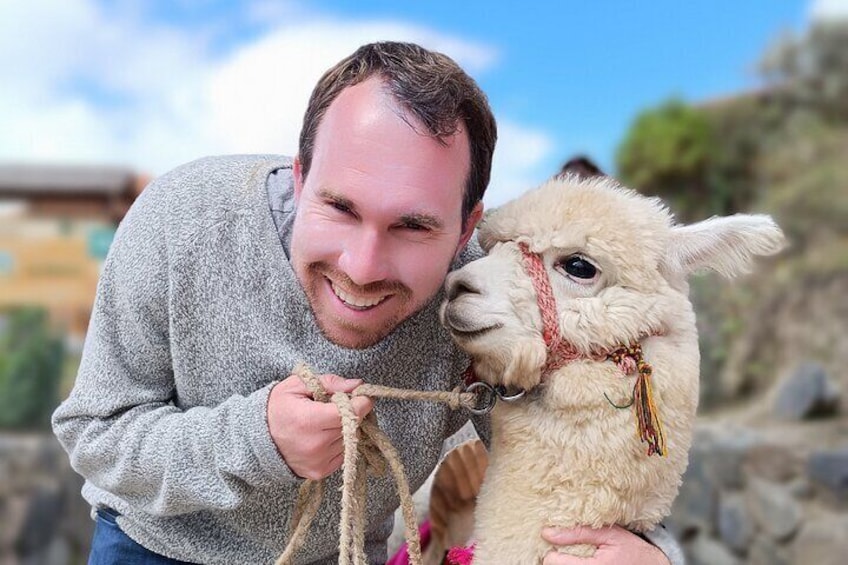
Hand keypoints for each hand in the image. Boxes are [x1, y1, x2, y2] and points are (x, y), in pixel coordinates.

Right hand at [267, 373, 373, 479]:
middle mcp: (316, 444)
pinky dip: (339, 444)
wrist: (256, 439)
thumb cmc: (277, 408)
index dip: (361, 401)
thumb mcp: (298, 385)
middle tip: (338, 406)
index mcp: (309, 420)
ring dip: (346, 429)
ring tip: (327, 422)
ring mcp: (318, 461)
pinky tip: (323, 436)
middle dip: (352, 413)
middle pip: (353, 425)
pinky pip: (343, 454)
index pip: (352, 412)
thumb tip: (357, 385)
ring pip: (350, 440)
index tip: (359, 395)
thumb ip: (330, 382)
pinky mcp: (319, 472)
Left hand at [541, 525, 669, 564]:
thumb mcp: (609, 534)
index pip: (555, 563)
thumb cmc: (632, 550)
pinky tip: (579, 562)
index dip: (552, 553)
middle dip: (557, 559)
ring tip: (573, 558)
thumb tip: (546, 532)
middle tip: (564, 552)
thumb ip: (578, 533)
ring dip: (565, 564)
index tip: (557, 545)